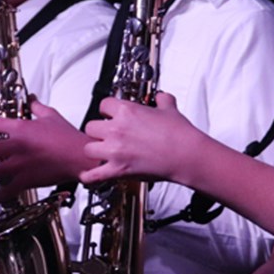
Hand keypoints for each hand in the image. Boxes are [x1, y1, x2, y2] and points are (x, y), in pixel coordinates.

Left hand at [0, 100, 93, 200]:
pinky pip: (5, 191)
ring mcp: (20, 165)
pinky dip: (2, 194)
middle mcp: (17, 146)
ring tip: (1, 173)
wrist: (81, 157)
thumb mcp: (52, 116)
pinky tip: (3, 193)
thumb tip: (31, 98)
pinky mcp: (26, 181)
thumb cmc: (68, 138)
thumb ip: (37, 106)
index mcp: (21, 128)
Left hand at [80, 92, 204, 184]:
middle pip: (90, 127)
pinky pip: (92, 175)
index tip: (110, 115)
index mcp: (126, 111)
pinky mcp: (117, 170)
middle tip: (107, 136)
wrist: (186, 155)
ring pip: (87, 148)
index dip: (107, 111)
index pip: (103, 105)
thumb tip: (161, 97)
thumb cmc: (179, 135)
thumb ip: (162, 100)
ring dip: (95, 151)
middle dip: (98, 132)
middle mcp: (116, 129)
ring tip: (103, 153)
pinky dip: (89, 177)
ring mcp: (115, 150)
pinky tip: (89, 175)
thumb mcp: (169, 109)